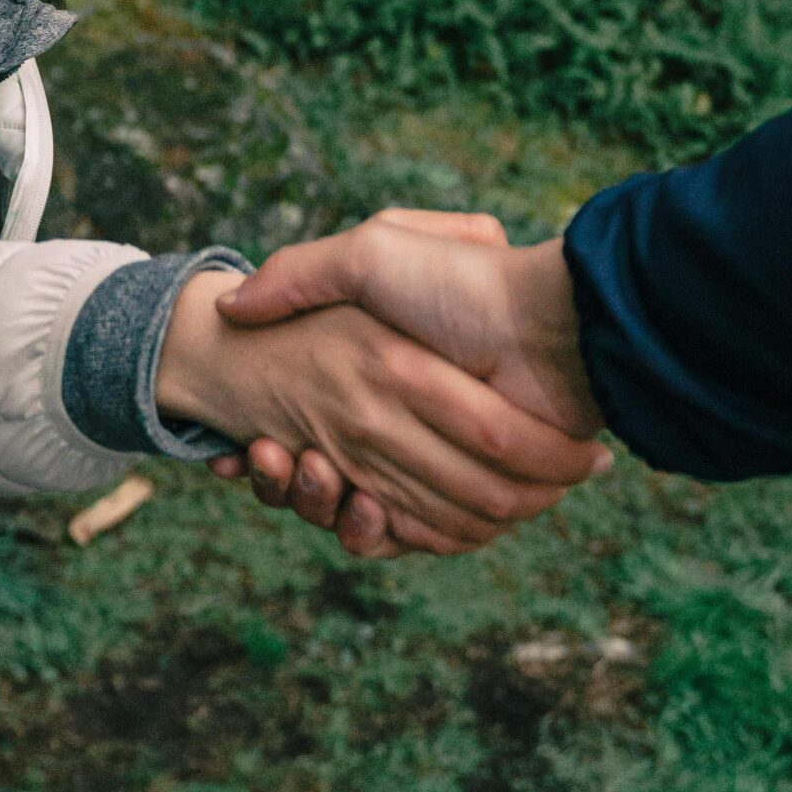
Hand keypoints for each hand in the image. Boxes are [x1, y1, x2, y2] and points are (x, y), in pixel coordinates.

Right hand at [157, 269, 609, 556]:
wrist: (557, 328)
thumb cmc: (468, 286)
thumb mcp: (372, 252)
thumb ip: (303, 272)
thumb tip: (234, 306)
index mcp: (377, 379)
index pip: (301, 432)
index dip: (265, 453)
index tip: (248, 445)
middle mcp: (396, 428)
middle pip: (318, 481)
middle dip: (284, 481)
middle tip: (270, 454)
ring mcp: (427, 470)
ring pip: (348, 513)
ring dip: (313, 503)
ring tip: (307, 469)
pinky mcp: (460, 506)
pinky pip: (401, 539)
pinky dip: (369, 533)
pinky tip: (355, 504)